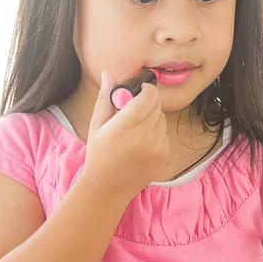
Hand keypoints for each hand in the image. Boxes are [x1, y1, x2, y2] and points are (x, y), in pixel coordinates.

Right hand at [81, 69, 169, 202]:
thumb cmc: (99, 154)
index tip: (140, 90)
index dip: (147, 89)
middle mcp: (143, 137)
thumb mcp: (97, 124)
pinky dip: (156, 133)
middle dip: (148, 102)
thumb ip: (106, 97)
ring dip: (152, 118)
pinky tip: (142, 143)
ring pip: (162, 119)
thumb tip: (109, 73)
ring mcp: (157, 148)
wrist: (107, 188)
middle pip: (157, 106)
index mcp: (124, 127)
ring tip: (136, 129)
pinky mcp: (165, 156)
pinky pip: (165, 134)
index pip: (148, 97)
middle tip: (135, 110)